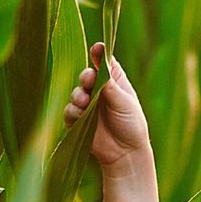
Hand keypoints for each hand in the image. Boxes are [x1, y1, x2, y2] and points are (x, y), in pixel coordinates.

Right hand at [63, 40, 152, 171]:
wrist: (126, 153)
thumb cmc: (132, 125)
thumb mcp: (124, 102)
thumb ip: (110, 83)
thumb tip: (101, 60)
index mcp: (114, 83)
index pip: (104, 64)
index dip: (99, 55)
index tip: (97, 48)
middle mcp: (99, 91)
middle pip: (86, 75)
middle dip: (85, 77)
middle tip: (88, 78)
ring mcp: (88, 105)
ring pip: (74, 93)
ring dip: (77, 96)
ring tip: (84, 101)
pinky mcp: (78, 120)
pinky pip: (69, 112)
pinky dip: (72, 112)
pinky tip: (79, 116)